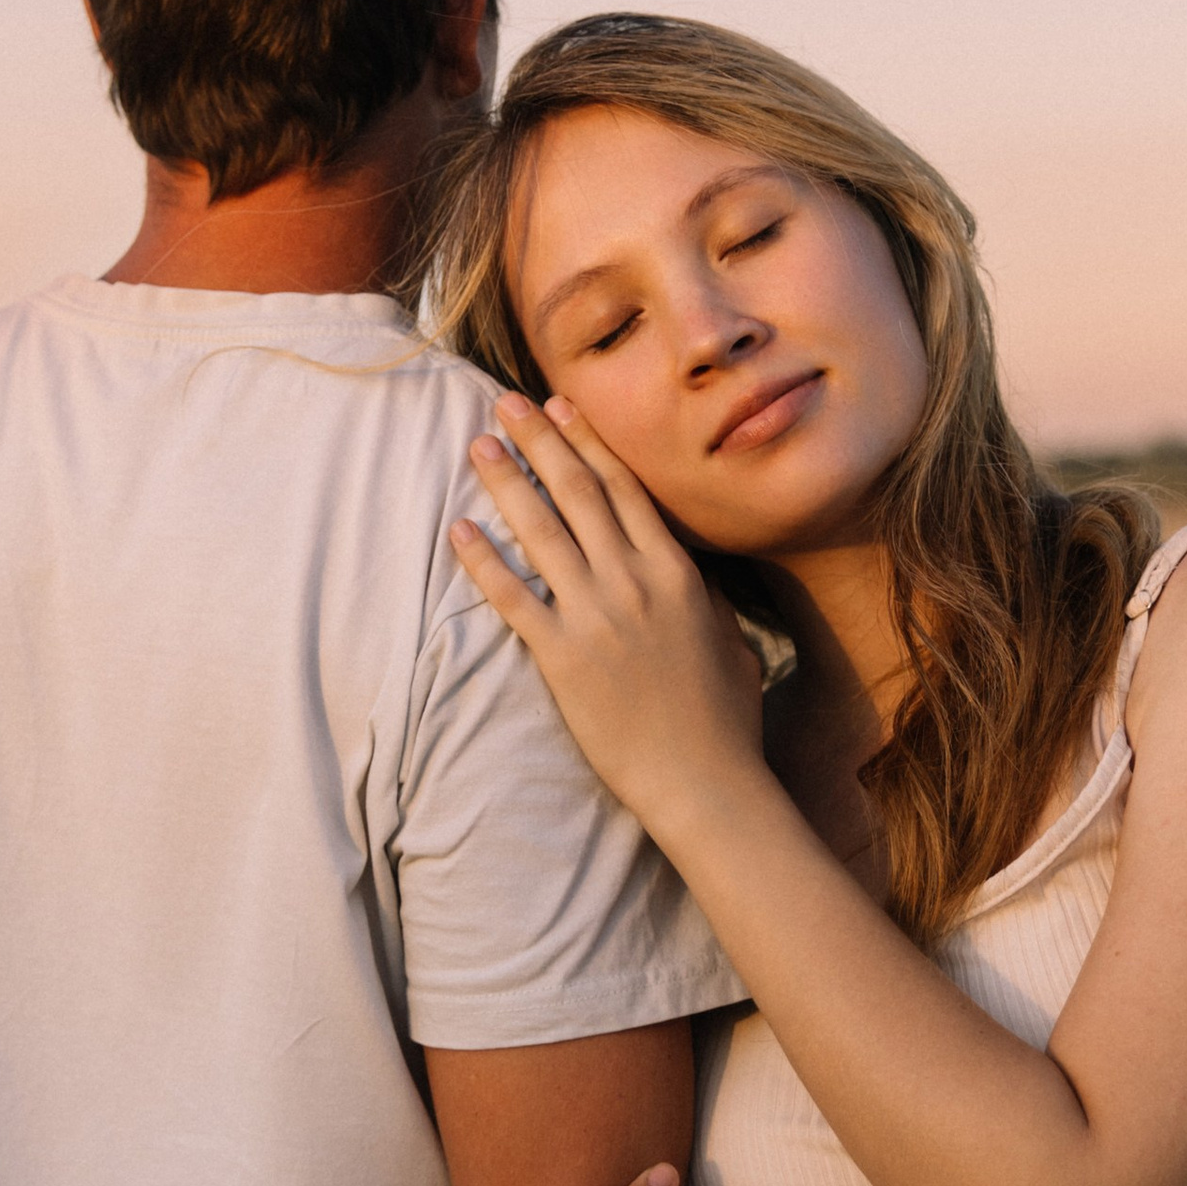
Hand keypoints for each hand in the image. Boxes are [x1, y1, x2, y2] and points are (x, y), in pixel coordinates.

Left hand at [450, 393, 764, 840]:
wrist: (706, 781)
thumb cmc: (724, 719)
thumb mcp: (728, 639)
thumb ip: (704, 595)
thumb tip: (687, 570)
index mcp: (677, 573)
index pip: (625, 489)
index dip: (588, 442)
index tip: (561, 406)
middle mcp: (635, 582)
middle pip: (578, 493)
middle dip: (539, 441)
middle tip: (505, 404)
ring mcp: (597, 617)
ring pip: (542, 532)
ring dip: (507, 483)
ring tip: (477, 446)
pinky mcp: (563, 658)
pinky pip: (514, 598)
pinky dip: (484, 561)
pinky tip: (458, 530)